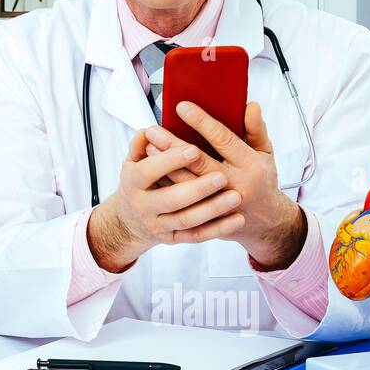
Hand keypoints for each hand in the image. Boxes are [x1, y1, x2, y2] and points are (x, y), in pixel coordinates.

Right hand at [87, 129, 244, 272]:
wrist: (131, 220)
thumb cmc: (140, 181)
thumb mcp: (132, 161)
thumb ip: (140, 143)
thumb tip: (149, 130)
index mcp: (132, 181)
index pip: (148, 171)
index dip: (170, 160)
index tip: (194, 150)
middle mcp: (143, 206)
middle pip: (171, 199)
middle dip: (197, 189)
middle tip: (222, 177)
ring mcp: (159, 225)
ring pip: (187, 220)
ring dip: (212, 210)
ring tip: (235, 197)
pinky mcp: (174, 238)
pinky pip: (197, 235)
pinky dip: (218, 229)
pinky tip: (237, 219)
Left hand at [142, 101, 305, 269]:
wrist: (265, 222)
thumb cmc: (261, 180)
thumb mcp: (265, 153)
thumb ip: (256, 129)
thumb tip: (250, 105)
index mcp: (250, 165)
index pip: (223, 139)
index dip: (201, 122)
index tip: (182, 107)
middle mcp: (236, 185)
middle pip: (199, 162)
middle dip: (173, 145)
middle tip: (153, 130)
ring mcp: (221, 204)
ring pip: (187, 184)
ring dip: (165, 165)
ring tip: (148, 147)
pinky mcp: (209, 218)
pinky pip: (183, 202)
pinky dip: (167, 186)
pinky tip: (153, 172)